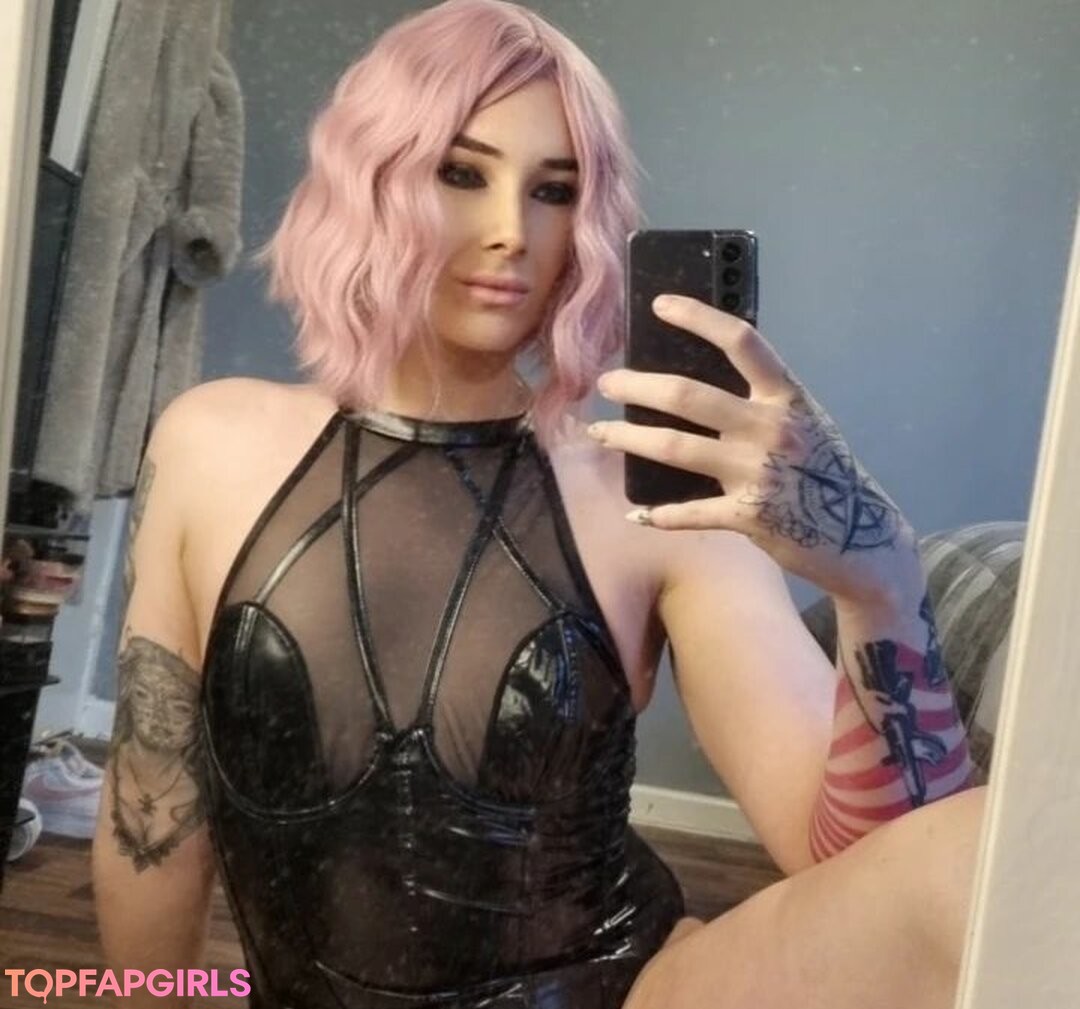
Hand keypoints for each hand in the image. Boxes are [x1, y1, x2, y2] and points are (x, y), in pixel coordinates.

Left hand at [588, 294, 920, 603]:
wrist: (861, 536)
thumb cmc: (823, 472)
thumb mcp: (803, 423)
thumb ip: (761, 402)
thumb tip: (699, 383)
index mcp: (786, 398)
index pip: (742, 342)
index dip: (698, 318)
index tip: (658, 304)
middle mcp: (771, 428)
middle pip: (689, 396)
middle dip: (638, 385)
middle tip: (606, 382)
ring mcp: (758, 473)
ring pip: (676, 447)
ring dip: (629, 437)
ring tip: (599, 431)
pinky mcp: (749, 517)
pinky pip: (690, 513)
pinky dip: (659, 515)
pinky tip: (636, 514)